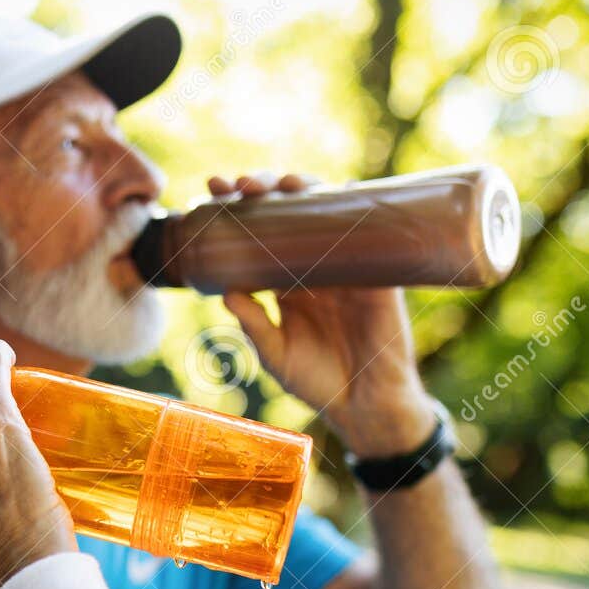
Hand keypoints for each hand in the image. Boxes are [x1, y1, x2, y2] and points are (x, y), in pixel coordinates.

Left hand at [210, 172, 438, 457]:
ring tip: (280, 184)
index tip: (211, 192)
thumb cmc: (317, 381)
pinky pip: (367, 231)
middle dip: (263, 190)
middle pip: (287, 213)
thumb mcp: (274, 354)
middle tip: (239, 185)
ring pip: (324, 212)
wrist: (364, 404)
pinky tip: (335, 190)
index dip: (236, 210)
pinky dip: (352, 207)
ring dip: (303, 188)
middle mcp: (314, 266)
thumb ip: (253, 323)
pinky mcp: (376, 273)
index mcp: (285, 281)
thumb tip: (225, 291)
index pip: (258, 235)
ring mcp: (345, 265)